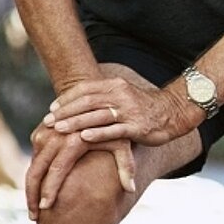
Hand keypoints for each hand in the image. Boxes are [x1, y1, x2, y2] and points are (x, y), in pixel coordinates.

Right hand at [25, 121, 135, 214]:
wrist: (98, 102)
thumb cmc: (116, 126)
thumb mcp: (124, 144)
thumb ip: (126, 165)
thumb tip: (131, 188)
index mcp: (73, 138)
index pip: (57, 169)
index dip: (50, 190)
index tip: (47, 209)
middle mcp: (55, 134)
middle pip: (37, 170)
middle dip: (33, 195)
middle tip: (35, 217)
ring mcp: (45, 133)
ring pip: (32, 165)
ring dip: (31, 188)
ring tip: (35, 210)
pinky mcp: (41, 132)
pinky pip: (34, 159)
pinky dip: (34, 176)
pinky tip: (37, 194)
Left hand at [45, 73, 198, 148]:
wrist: (175, 113)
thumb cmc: (145, 108)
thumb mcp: (124, 96)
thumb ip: (104, 98)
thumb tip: (79, 103)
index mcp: (116, 85)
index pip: (85, 89)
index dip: (67, 98)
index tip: (52, 108)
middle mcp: (121, 95)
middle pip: (87, 101)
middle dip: (66, 112)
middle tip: (48, 122)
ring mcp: (129, 111)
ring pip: (97, 115)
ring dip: (75, 122)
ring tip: (59, 130)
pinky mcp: (137, 127)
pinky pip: (114, 130)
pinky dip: (98, 133)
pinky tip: (84, 138)